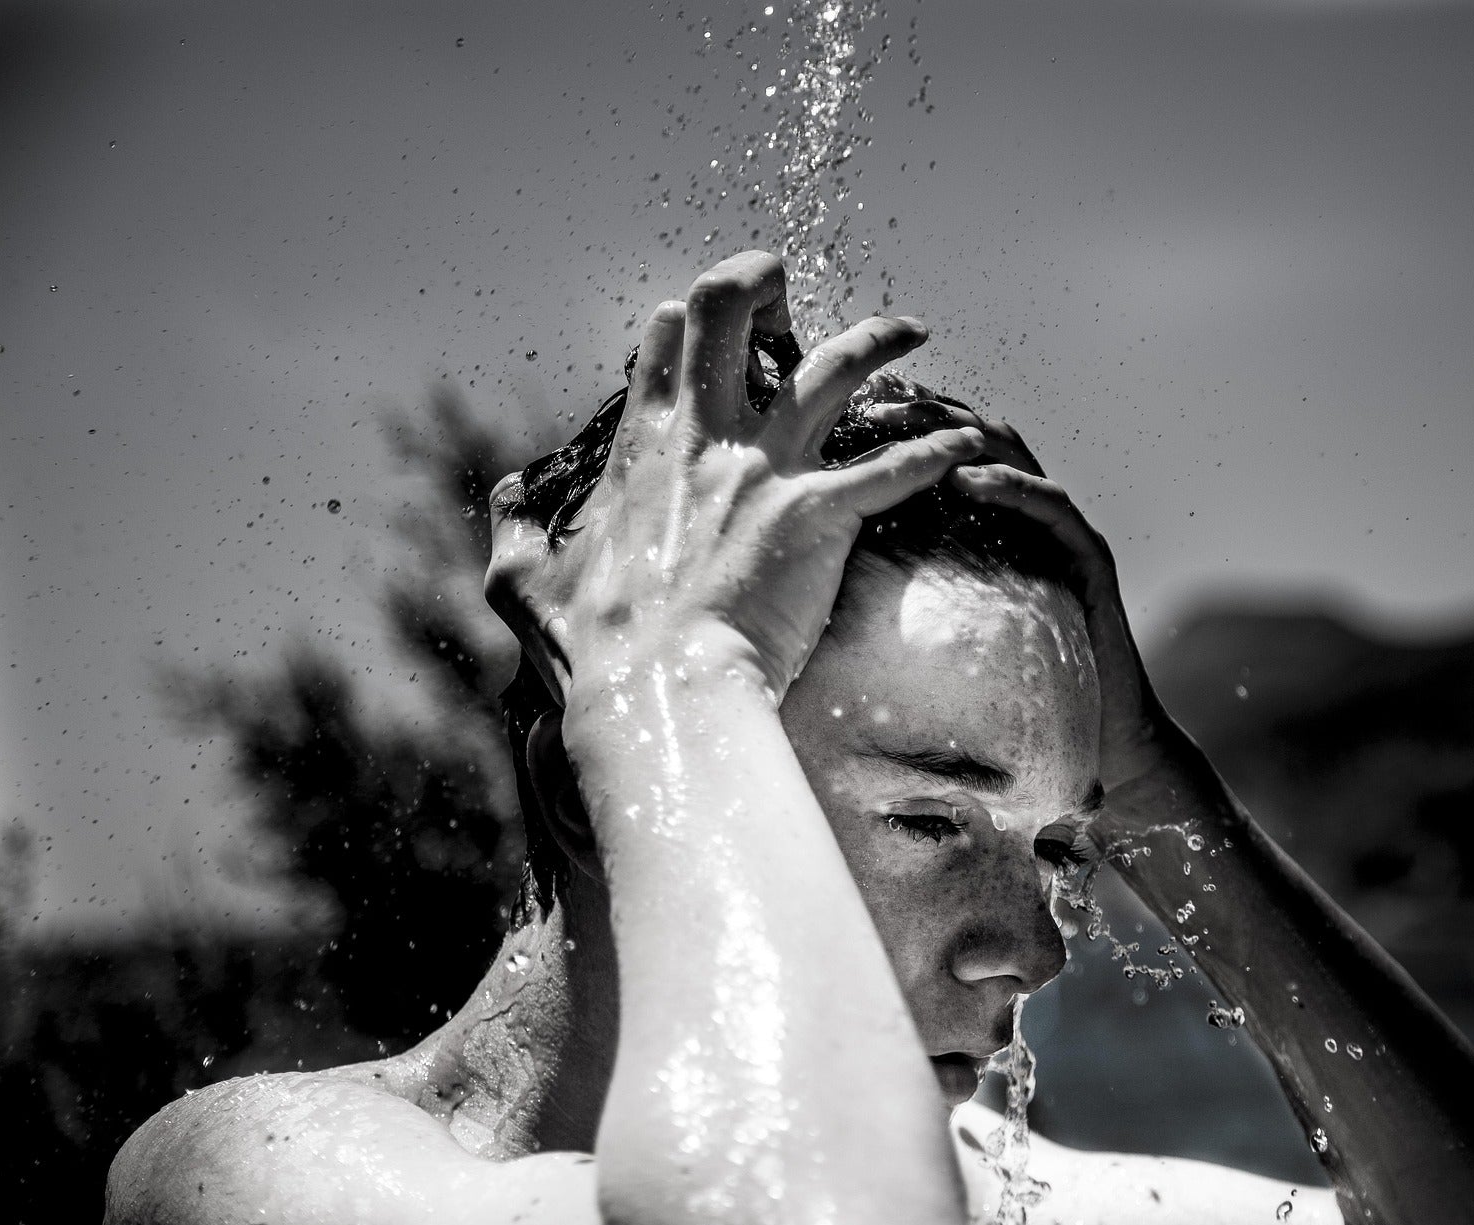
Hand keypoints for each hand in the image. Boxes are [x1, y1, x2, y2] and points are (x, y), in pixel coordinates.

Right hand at [484, 251, 986, 706]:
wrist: (658, 695)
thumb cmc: (590, 651)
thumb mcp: (521, 582)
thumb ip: (511, 530)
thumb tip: (501, 496)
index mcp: (641, 447)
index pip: (665, 343)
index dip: (687, 324)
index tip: (705, 326)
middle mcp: (705, 438)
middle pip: (731, 312)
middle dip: (762, 281)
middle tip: (789, 288)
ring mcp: (765, 470)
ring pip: (832, 367)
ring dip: (877, 337)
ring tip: (912, 328)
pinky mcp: (818, 514)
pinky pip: (894, 468)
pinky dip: (939, 454)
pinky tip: (973, 444)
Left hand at [860, 399, 1173, 797]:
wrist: (1098, 738)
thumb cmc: (1016, 691)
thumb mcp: (947, 629)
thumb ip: (906, 592)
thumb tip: (823, 584)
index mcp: (992, 521)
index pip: (944, 449)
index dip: (900, 423)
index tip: (844, 410)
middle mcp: (1030, 511)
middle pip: (975, 436)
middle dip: (923, 413)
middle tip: (872, 405)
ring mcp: (1063, 529)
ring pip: (1014, 456)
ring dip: (960, 437)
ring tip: (909, 429)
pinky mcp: (1090, 556)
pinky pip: (1051, 505)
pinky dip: (1009, 486)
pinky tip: (967, 481)